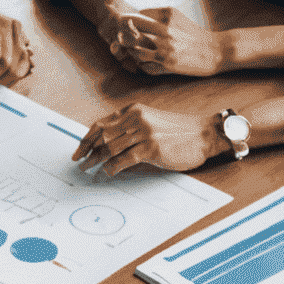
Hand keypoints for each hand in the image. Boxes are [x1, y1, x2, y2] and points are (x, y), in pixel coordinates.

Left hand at [75, 105, 223, 175]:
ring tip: (88, 169)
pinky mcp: (151, 148)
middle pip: (102, 136)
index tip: (79, 149)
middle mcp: (136, 119)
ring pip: (110, 148)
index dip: (86, 138)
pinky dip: (112, 167)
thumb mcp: (151, 121)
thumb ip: (130, 127)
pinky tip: (108, 172)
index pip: (101, 124)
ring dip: (96, 160)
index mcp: (133, 111)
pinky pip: (124, 159)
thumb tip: (106, 144)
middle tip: (79, 162)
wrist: (204, 134)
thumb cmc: (179, 131)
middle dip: (87, 150)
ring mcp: (143, 133)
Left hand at [107, 6, 226, 77]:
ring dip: (130, 51)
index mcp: (166, 18)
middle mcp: (164, 31)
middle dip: (122, 35)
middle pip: (132, 32)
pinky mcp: (167, 62)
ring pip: (135, 49)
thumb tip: (141, 12)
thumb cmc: (194, 33)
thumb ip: (158, 13)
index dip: (125, 22)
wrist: (214, 50)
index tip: (120, 26)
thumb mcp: (177, 17)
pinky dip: (139, 64)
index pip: (136, 17)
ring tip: (130, 52)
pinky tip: (141, 63)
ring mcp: (164, 47)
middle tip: (119, 39)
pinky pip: (144, 64)